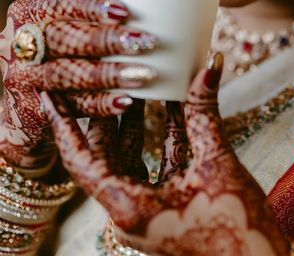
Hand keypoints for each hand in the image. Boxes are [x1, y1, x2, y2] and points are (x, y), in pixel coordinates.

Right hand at [0, 0, 157, 169]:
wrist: (25, 104)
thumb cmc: (61, 54)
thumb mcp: (65, 30)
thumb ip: (94, 19)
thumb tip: (157, 10)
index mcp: (27, 13)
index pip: (58, 2)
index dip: (90, 5)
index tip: (125, 11)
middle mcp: (18, 43)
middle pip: (62, 38)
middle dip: (107, 40)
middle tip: (147, 42)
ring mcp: (23, 78)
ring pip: (66, 74)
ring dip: (109, 74)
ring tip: (144, 73)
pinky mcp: (32, 109)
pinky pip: (70, 106)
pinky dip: (101, 104)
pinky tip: (127, 101)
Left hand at [43, 54, 287, 255]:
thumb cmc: (237, 230)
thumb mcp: (217, 164)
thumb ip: (206, 112)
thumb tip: (208, 65)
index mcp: (129, 208)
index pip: (80, 159)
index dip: (65, 123)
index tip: (53, 93)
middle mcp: (131, 211)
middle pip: (104, 154)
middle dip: (104, 114)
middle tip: (101, 76)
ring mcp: (149, 209)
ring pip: (130, 157)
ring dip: (134, 122)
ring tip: (134, 83)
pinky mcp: (168, 205)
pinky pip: (157, 163)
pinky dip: (161, 135)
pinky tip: (170, 105)